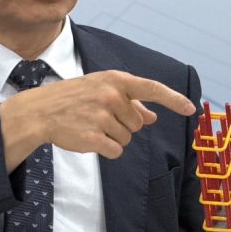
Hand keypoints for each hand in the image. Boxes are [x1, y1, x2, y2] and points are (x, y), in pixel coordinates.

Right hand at [0, 70, 195, 169]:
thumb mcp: (100, 91)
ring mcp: (102, 116)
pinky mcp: (94, 137)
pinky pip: (116, 151)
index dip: (173, 99)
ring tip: (91, 126)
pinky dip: (106, 149)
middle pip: (138, 123)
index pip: (151, 88)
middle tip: (100, 118)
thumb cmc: (72, 99)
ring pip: (127, 138)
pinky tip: (89, 139)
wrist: (39, 112)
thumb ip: (129, 103)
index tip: (191, 109)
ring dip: (113, 137)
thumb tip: (152, 117)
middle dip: (124, 125)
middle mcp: (111, 96)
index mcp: (115, 80)